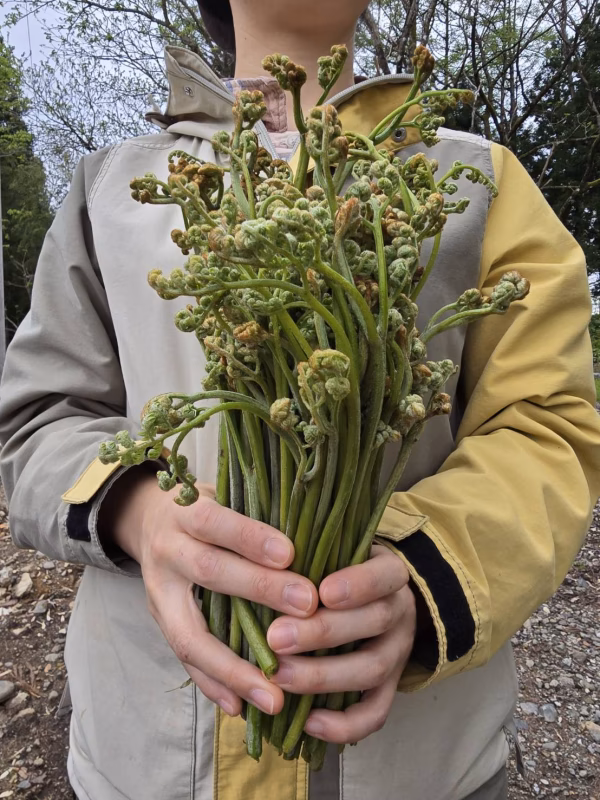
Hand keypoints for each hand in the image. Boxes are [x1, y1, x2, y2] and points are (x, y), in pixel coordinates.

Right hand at [100, 470, 317, 717]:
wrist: (149, 522)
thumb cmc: (208, 512)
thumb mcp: (224, 499)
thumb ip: (258, 517)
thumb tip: (316, 543)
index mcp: (185, 514)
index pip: (217, 521)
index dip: (251, 538)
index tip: (291, 553)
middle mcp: (167, 552)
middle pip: (209, 571)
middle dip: (259, 591)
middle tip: (306, 608)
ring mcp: (158, 593)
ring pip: (190, 633)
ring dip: (234, 668)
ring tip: (273, 695)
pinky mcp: (160, 623)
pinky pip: (183, 660)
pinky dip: (213, 684)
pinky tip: (241, 706)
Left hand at [267, 545, 415, 743]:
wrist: (370, 600)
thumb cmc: (336, 569)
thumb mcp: (332, 552)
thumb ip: (310, 555)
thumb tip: (265, 554)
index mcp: (390, 572)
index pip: (385, 574)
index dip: (358, 584)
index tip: (322, 591)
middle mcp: (400, 612)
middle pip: (375, 621)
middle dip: (324, 631)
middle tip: (277, 637)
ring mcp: (396, 653)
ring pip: (372, 669)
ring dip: (323, 676)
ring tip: (278, 676)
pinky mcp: (388, 688)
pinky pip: (376, 713)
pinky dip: (343, 724)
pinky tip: (307, 722)